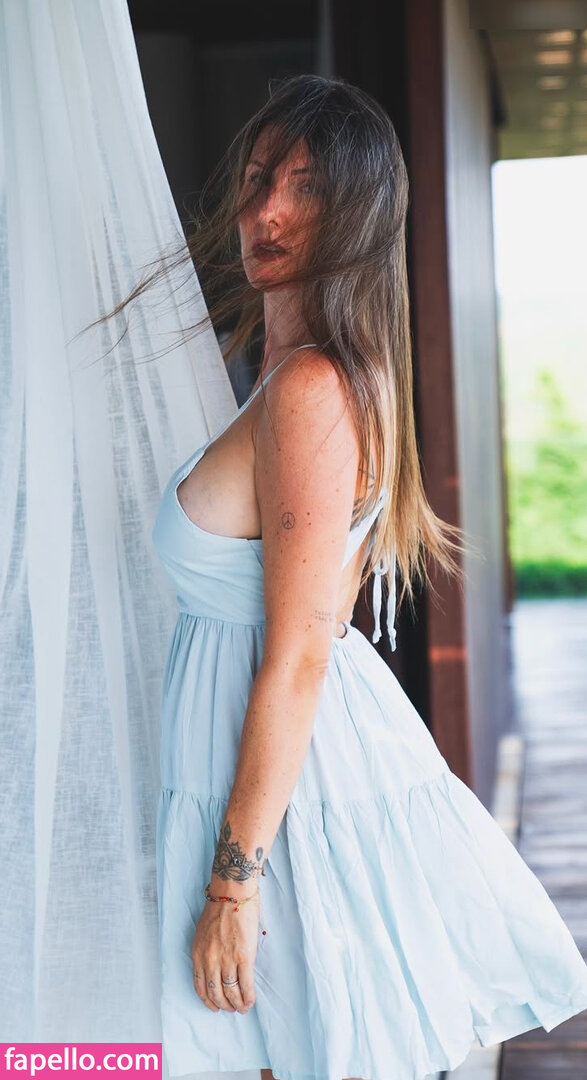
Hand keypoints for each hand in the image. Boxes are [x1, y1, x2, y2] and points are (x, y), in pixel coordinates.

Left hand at [191, 887, 259, 1012]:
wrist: (233, 893)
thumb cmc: (219, 908)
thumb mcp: (203, 933)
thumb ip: (206, 952)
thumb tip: (215, 968)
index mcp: (198, 953)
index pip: (200, 986)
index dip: (208, 1000)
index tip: (214, 1006)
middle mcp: (210, 960)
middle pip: (215, 992)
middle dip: (223, 1005)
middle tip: (231, 1009)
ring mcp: (227, 959)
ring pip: (231, 992)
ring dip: (237, 1004)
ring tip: (242, 1008)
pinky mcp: (244, 956)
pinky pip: (246, 984)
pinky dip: (248, 996)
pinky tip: (250, 1001)